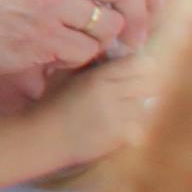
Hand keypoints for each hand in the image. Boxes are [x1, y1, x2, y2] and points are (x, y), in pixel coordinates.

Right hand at [0, 0, 166, 81]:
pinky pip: (82, 53)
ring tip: (69, 48)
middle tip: (131, 39)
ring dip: (97, 45)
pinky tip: (47, 57)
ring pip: (107, 28)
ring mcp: (48, 5)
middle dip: (140, 17)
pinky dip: (72, 60)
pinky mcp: (40, 37)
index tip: (147, 9)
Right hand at [22, 51, 159, 180]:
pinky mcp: (119, 138)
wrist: (41, 139)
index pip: (141, 64)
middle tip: (126, 91)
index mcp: (98, 78)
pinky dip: (129, 127)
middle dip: (140, 87)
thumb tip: (112, 52)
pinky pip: (138, 128)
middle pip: (149, 85)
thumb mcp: (64, 75)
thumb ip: (89, 63)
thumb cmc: (50, 105)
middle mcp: (112, 96)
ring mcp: (118, 119)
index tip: (131, 71)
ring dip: (134, 108)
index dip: (139, 66)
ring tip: (116, 112)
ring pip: (144, 107)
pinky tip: (111, 128)